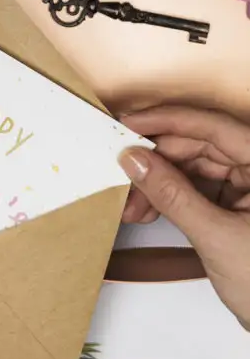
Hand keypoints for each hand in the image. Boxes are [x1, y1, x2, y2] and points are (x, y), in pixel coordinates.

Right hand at [118, 106, 249, 329]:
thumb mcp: (216, 236)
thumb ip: (172, 194)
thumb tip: (132, 159)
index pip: (212, 127)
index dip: (166, 121)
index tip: (126, 124)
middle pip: (200, 146)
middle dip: (156, 163)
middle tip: (121, 179)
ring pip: (194, 168)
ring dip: (159, 184)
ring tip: (131, 208)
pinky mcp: (241, 205)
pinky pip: (198, 189)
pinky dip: (171, 199)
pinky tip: (148, 212)